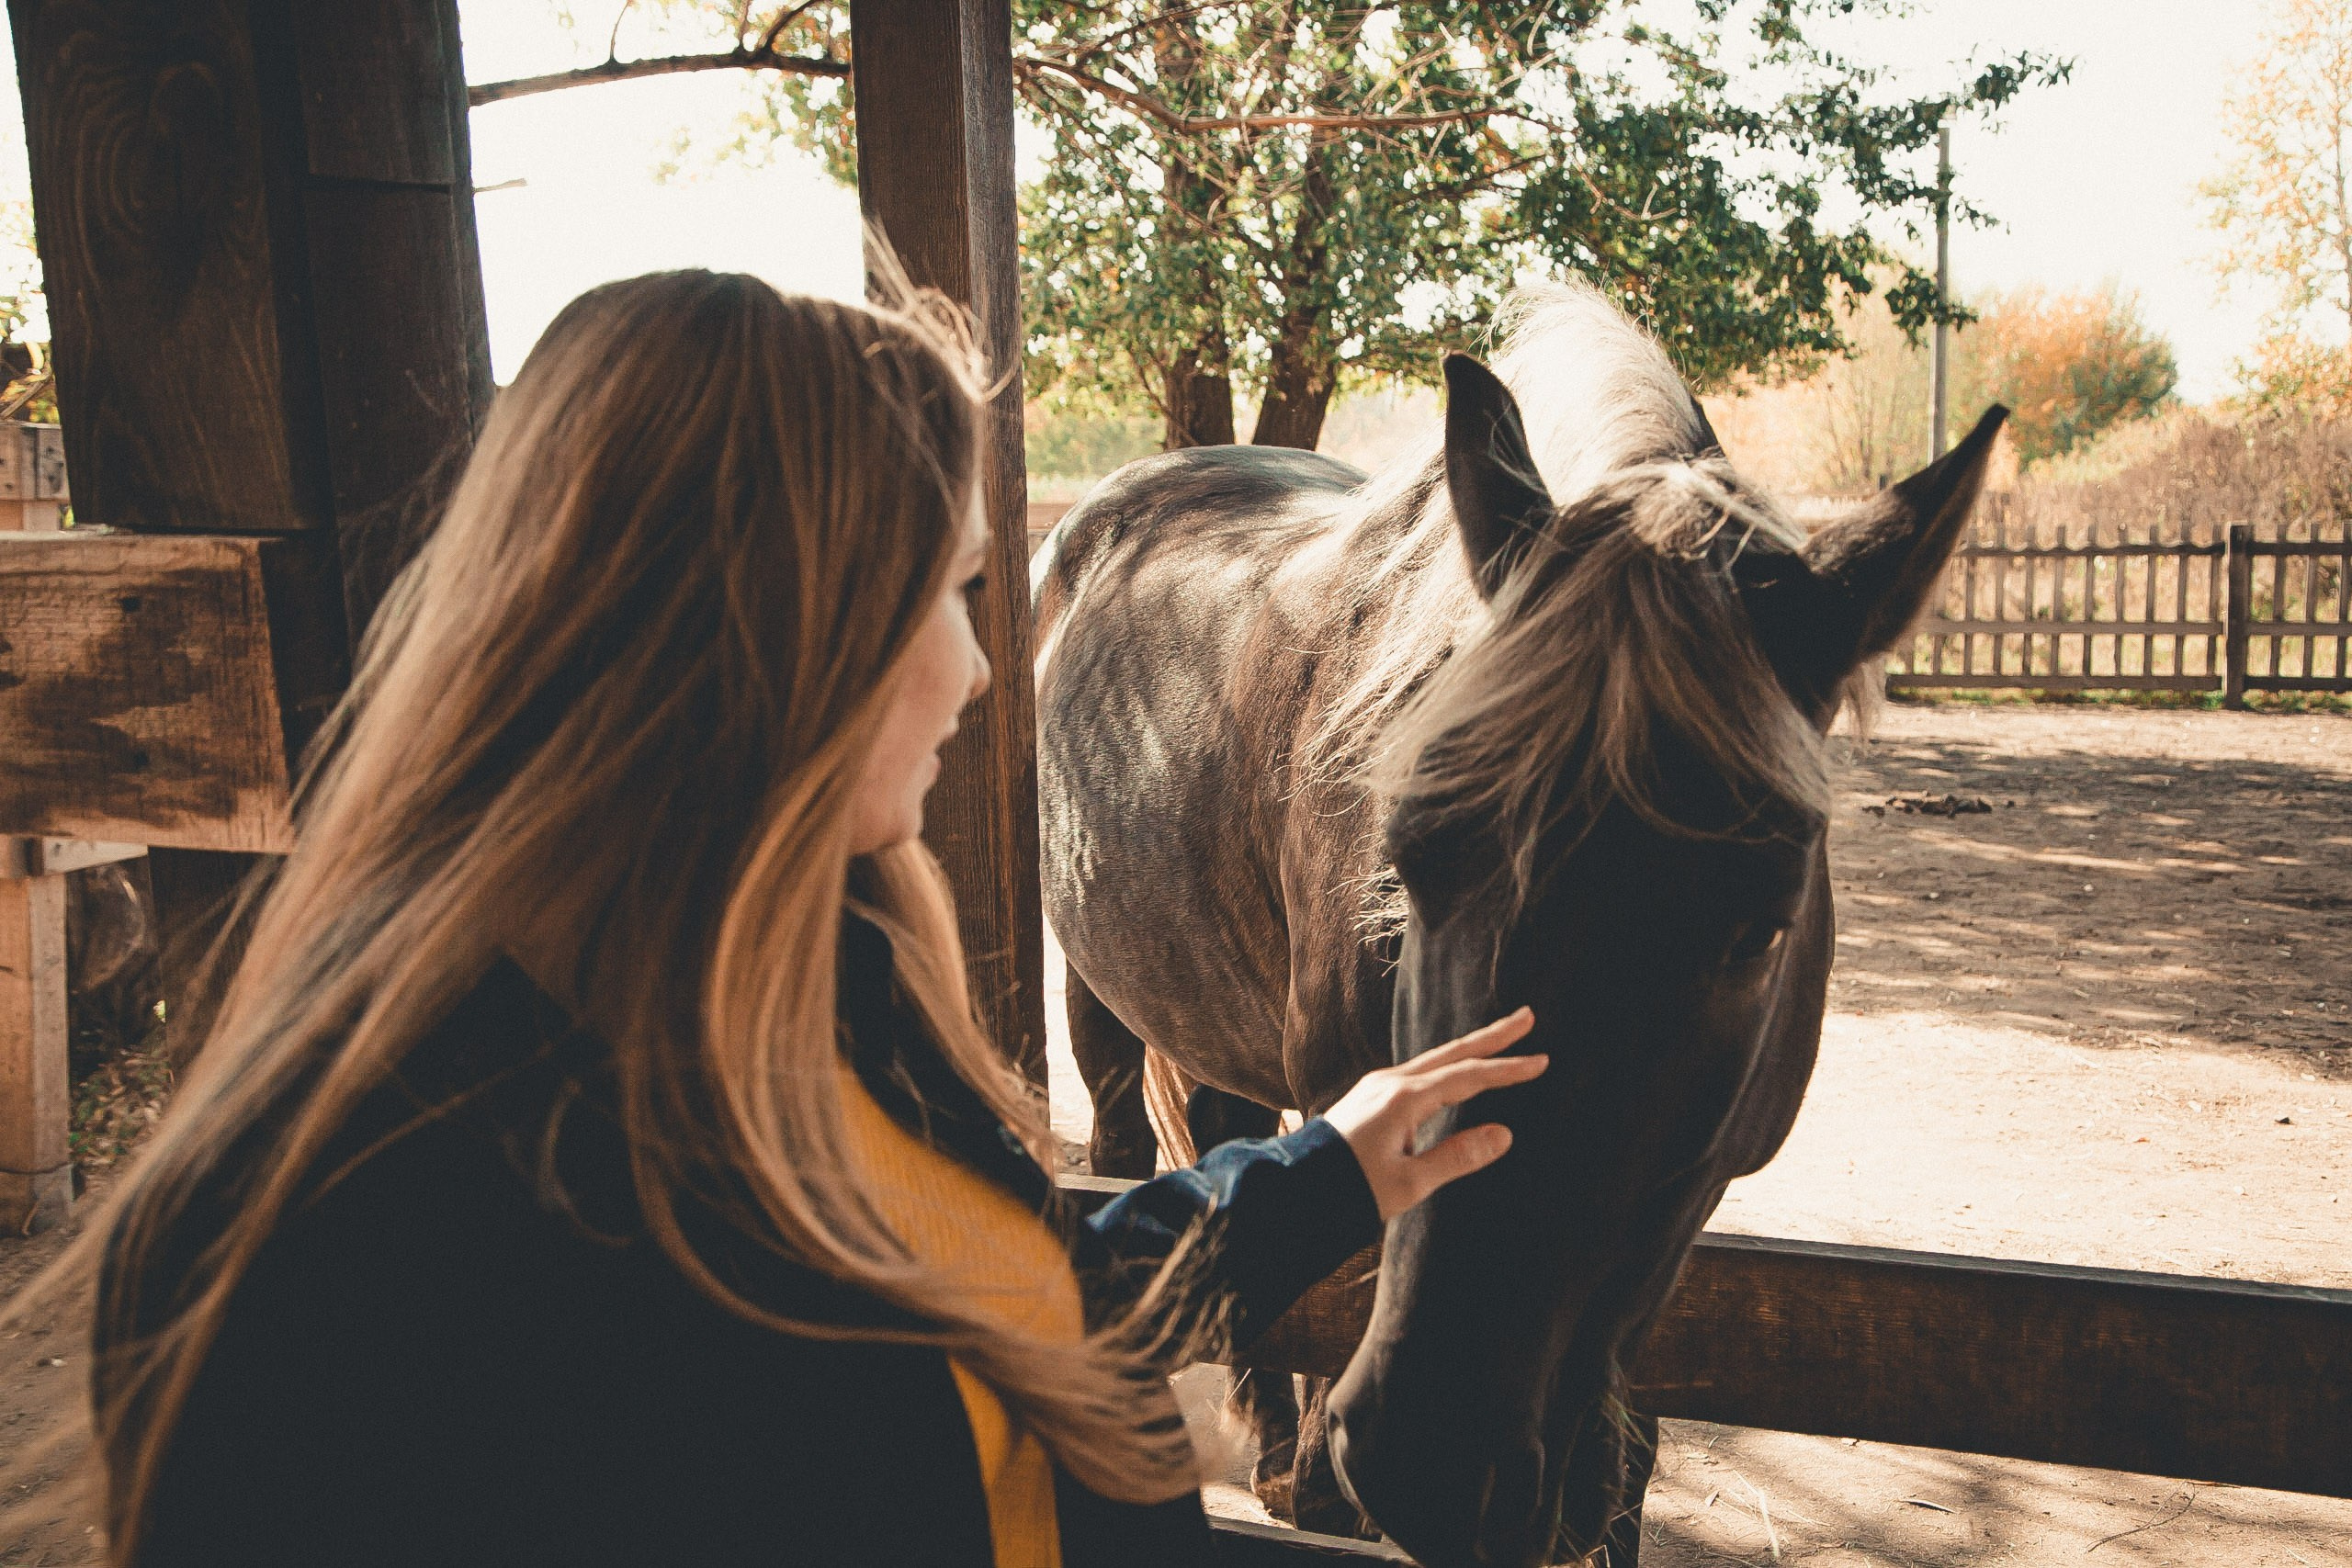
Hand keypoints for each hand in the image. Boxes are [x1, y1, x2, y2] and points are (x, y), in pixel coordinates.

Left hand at [1321, 1008, 1544, 1221]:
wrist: (1293, 1190)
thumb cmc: (1348, 1189)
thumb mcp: (1409, 1184)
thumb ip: (1457, 1157)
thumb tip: (1504, 1134)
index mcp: (1403, 1100)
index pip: (1467, 1077)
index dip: (1506, 1069)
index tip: (1541, 1060)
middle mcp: (1390, 1083)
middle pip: (1451, 1053)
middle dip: (1491, 1037)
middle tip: (1526, 1016)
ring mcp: (1377, 1087)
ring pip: (1434, 1060)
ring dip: (1469, 1049)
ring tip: (1499, 1040)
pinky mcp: (1369, 1097)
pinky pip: (1418, 1072)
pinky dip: (1446, 1065)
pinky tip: (1453, 1070)